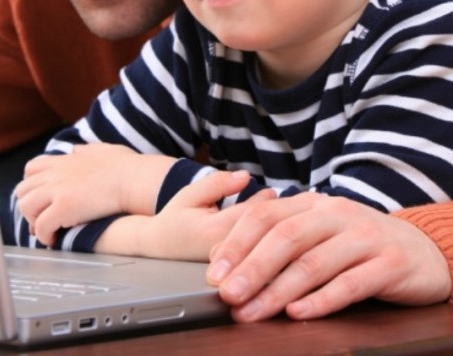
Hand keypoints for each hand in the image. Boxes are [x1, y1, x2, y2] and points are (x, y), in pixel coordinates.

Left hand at [15, 144, 174, 245]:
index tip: (43, 199)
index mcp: (64, 160)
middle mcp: (56, 173)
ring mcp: (58, 190)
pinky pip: (40, 227)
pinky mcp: (63, 208)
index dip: (34, 186)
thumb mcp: (104, 150)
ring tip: (49, 229)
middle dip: (30, 206)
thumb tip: (77, 151)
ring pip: (25, 207)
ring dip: (34, 221)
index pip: (31, 169)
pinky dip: (45, 236)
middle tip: (44, 218)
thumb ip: (87, 150)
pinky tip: (55, 239)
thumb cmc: (126, 167)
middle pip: (22, 190)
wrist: (134, 179)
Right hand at [94, 169, 275, 258]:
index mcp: (212, 234)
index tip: (274, 193)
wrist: (157, 248)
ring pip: (261, 249)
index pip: (247, 218)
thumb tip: (245, 177)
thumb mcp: (191, 193)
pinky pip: (256, 257)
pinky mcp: (233, 274)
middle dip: (278, 219)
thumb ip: (218, 184)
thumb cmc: (174, 218)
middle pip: (260, 236)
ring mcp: (229, 268)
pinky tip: (280, 234)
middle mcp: (224, 255)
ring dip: (278, 233)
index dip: (264, 205)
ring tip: (293, 218)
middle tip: (295, 205)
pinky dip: (269, 244)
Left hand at [206, 193, 451, 321]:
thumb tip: (221, 254)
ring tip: (253, 311)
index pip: (266, 217)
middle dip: (252, 268)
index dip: (236, 243)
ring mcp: (364, 236)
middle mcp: (336, 213)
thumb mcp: (317, 233)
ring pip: (314, 263)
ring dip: (278, 290)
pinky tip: (298, 313)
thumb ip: (275, 239)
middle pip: (286, 238)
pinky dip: (321, 300)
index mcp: (313, 204)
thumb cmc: (359, 244)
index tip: (214, 273)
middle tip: (228, 295)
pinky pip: (350, 283)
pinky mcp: (390, 263)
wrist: (424, 249)